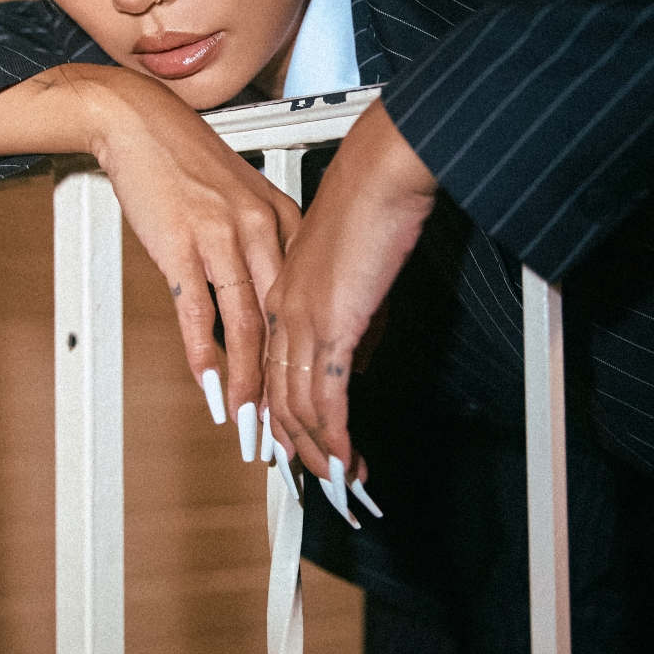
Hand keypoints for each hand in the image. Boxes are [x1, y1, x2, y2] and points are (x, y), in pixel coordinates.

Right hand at [0, 64, 300, 430]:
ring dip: (246, 382)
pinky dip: (204, 354)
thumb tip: (274, 297)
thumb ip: (266, 243)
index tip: (312, 390)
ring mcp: (222, 237)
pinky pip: (197, 310)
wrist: (141, 122)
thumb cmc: (189, 161)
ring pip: (245, 324)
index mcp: (285, 218)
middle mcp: (262, 228)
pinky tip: (209, 386)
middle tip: (288, 427)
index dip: (310, 351)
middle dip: (284, 383)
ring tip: (249, 423)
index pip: (307, 298)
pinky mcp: (181, 244)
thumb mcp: (245, 196)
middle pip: (281, 321)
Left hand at [263, 98, 436, 482]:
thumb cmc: (370, 200)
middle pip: (281, 397)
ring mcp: (304, 318)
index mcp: (281, 292)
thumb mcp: (348, 265)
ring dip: (320, 452)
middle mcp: (285, 310)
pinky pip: (326, 395)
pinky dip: (336, 436)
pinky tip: (344, 458)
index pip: (273, 369)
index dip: (285, 415)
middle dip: (300, 448)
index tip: (300, 445)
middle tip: (319, 482)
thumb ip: (346, 312)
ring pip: (300, 404)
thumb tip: (355, 354)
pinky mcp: (330, 322)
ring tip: (338, 483)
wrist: (380, 170)